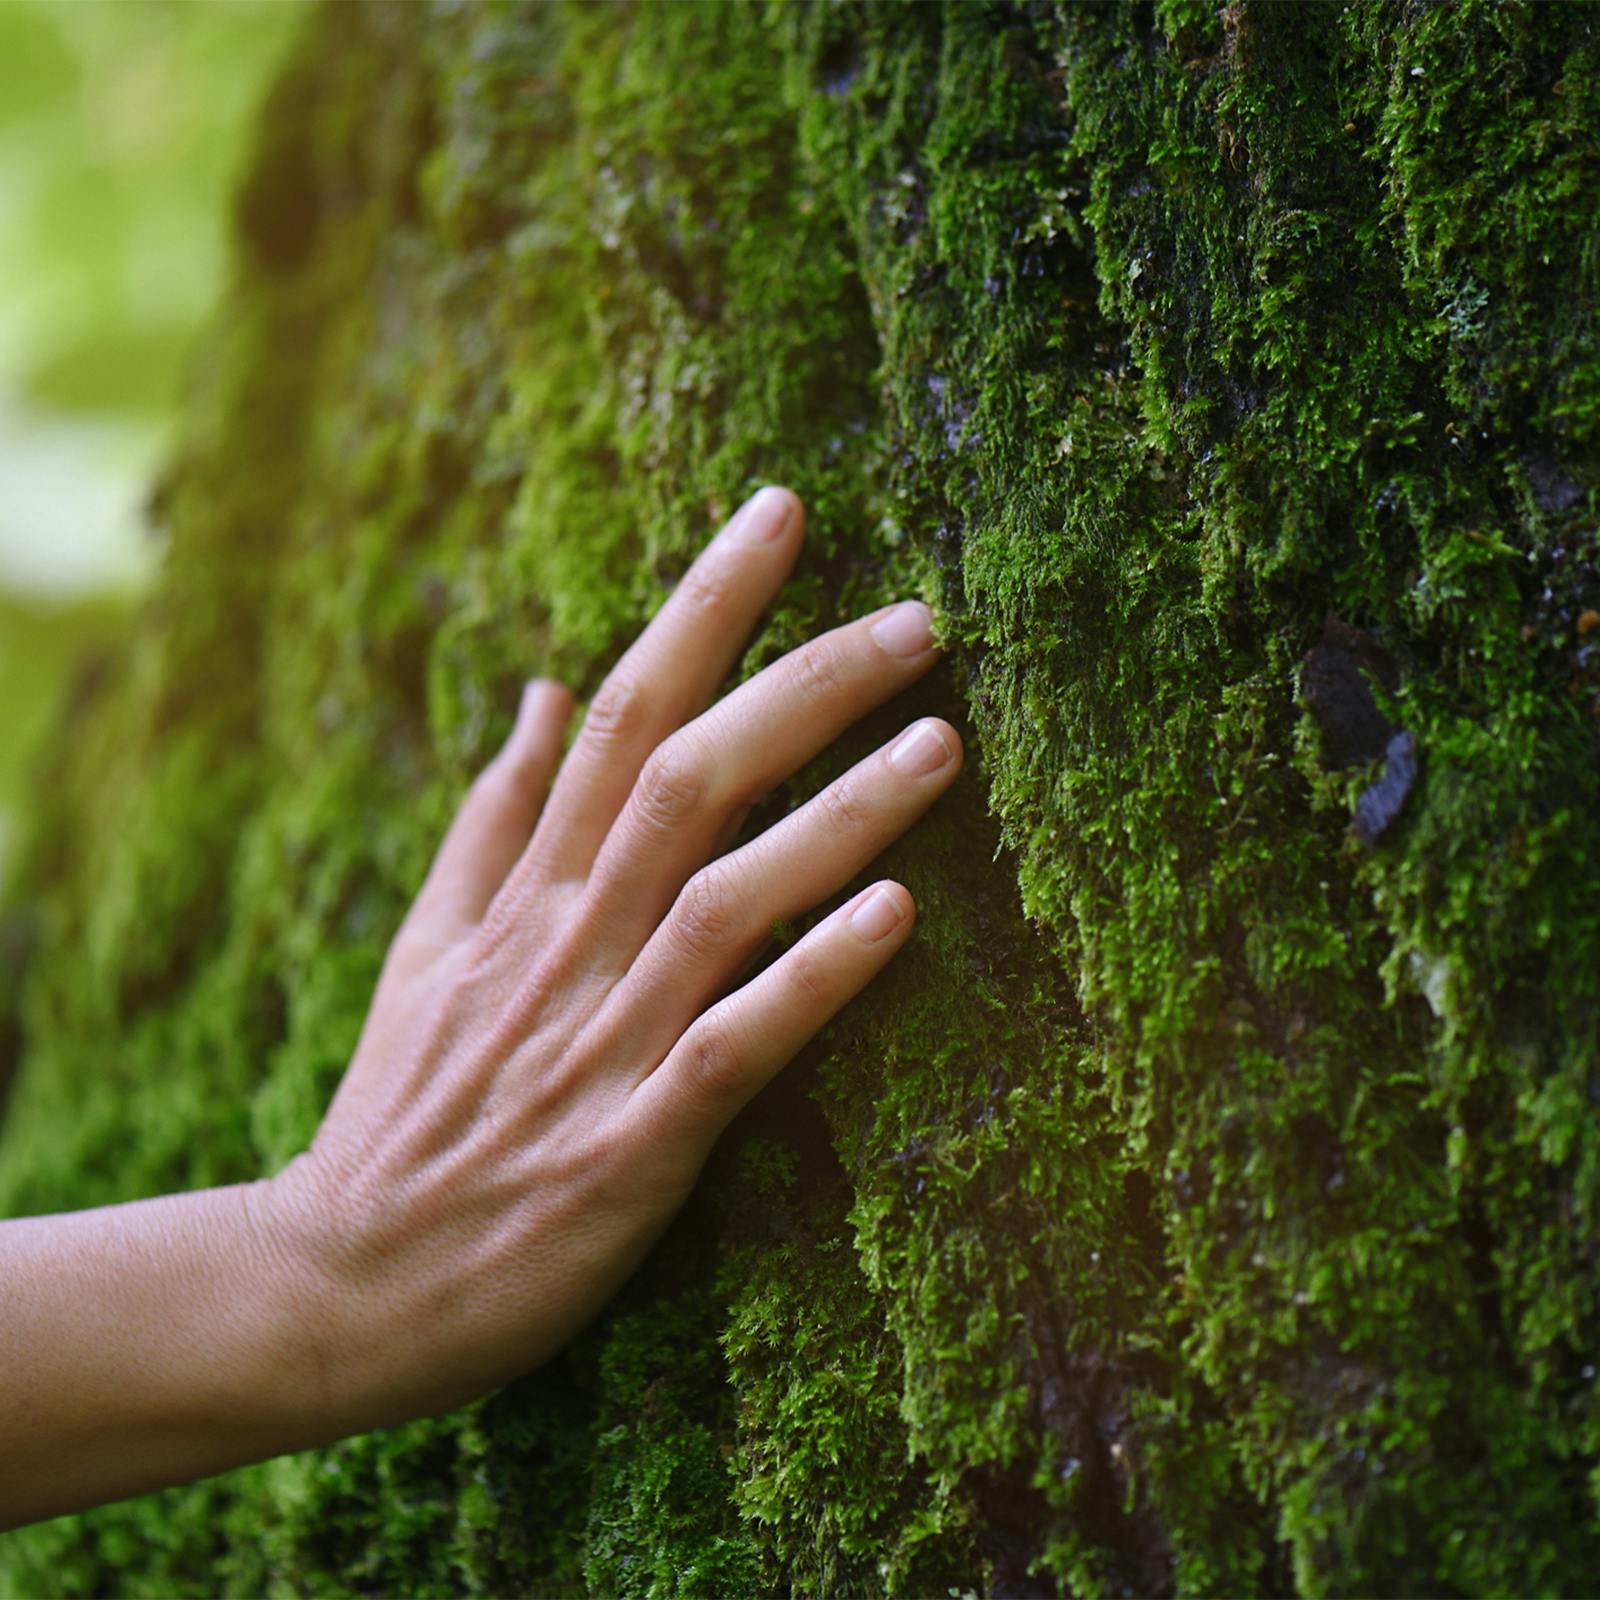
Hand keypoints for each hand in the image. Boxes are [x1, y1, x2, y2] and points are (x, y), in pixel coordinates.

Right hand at [262, 486, 961, 1434]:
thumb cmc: (406, 1109)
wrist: (343, 1282)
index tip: (784, 514)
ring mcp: (601, 1040)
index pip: (624, 709)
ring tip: (942, 743)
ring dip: (836, 815)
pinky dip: (810, 978)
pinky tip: (894, 916)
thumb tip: (543, 689)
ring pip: (724, 896)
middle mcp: (569, 942)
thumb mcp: (428, 944)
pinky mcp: (632, 1147)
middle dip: (802, 684)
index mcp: (528, 889)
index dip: (706, 605)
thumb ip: (494, 815)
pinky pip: (730, 1045)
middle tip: (918, 620)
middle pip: (689, 776)